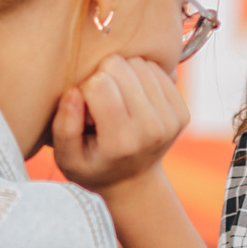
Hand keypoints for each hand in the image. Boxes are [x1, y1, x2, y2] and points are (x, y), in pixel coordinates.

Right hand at [50, 56, 187, 194]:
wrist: (133, 183)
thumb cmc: (93, 166)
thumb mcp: (67, 158)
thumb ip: (63, 127)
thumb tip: (74, 91)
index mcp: (121, 142)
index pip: (100, 84)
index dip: (86, 90)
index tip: (87, 111)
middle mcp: (152, 129)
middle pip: (120, 67)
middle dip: (104, 79)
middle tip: (103, 106)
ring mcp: (171, 120)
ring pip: (139, 64)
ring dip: (123, 77)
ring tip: (118, 103)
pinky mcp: (183, 111)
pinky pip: (156, 69)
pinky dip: (141, 78)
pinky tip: (134, 100)